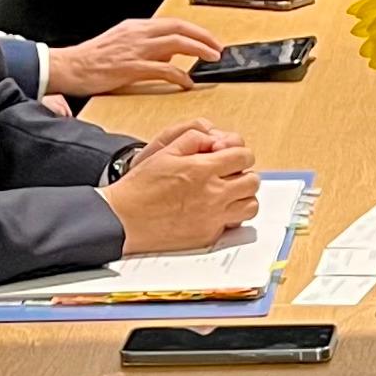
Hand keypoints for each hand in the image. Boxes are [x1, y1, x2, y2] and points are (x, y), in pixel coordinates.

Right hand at [50, 16, 222, 96]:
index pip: (174, 23)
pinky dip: (179, 75)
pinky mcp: (130, 67)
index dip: (196, 31)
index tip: (210, 40)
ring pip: (175, 45)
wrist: (70, 66)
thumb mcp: (123, 44)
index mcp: (137, 27)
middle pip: (180, 29)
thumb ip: (147, 47)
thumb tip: (170, 56)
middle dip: (204, 38)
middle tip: (219, 49)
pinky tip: (187, 83)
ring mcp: (135, 50)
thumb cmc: (93, 58)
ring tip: (212, 59)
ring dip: (198, 51)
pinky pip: (162, 70)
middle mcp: (138, 34)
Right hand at [99, 123, 259, 251]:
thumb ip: (193, 139)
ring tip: (228, 195)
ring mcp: (212, 217)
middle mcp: (213, 194)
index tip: (232, 158)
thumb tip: (215, 139)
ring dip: (243, 198)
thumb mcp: (165, 151)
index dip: (240, 154)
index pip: (243, 156)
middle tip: (231, 176)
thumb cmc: (140, 187)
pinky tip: (215, 212)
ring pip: (250, 206)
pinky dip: (230, 217)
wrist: (124, 219)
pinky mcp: (208, 235)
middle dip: (244, 175)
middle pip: (252, 181)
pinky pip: (233, 225)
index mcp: (203, 169)